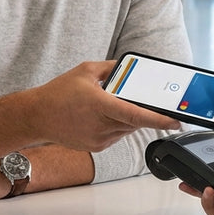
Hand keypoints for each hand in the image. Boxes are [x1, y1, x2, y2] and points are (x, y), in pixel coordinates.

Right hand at [28, 61, 180, 152]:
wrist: (36, 117)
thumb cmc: (59, 93)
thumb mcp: (86, 70)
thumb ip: (112, 68)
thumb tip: (131, 68)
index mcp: (100, 105)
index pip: (136, 114)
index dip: (159, 119)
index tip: (176, 120)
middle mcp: (101, 125)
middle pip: (135, 120)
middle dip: (143, 110)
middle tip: (149, 101)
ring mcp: (99, 139)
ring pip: (127, 129)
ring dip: (129, 117)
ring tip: (111, 104)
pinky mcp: (97, 147)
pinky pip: (118, 135)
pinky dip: (118, 125)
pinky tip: (104, 116)